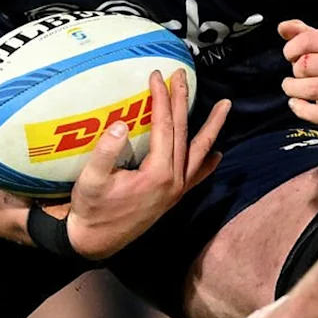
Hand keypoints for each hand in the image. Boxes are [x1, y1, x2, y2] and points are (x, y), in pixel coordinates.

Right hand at [63, 69, 230, 258]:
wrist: (95, 242)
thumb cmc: (91, 210)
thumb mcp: (91, 180)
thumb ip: (105, 152)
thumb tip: (120, 124)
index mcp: (158, 174)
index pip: (164, 126)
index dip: (161, 98)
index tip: (156, 75)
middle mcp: (174, 181)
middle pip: (183, 132)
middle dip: (183, 101)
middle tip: (183, 75)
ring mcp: (176, 190)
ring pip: (198, 152)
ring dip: (211, 127)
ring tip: (226, 106)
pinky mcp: (172, 197)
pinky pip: (196, 176)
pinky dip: (208, 164)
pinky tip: (217, 154)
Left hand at [279, 20, 317, 138]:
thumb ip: (303, 34)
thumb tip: (283, 27)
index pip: (308, 39)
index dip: (291, 48)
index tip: (290, 55)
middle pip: (308, 64)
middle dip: (295, 71)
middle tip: (297, 75)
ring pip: (314, 89)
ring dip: (294, 90)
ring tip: (292, 89)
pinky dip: (301, 110)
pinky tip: (297, 105)